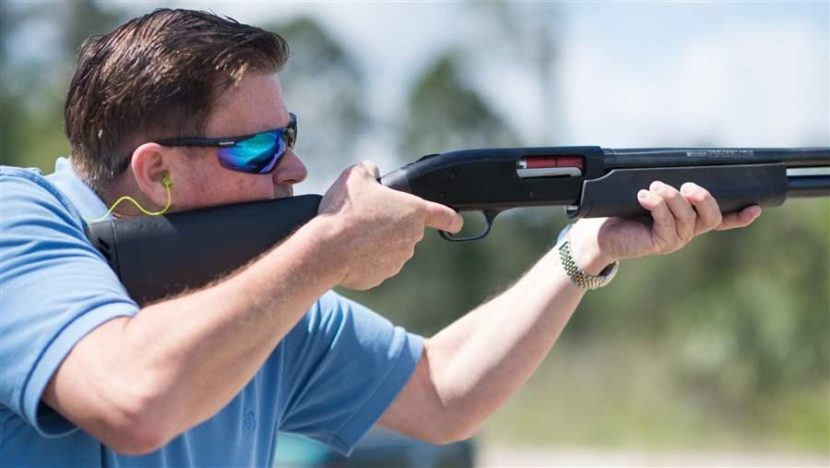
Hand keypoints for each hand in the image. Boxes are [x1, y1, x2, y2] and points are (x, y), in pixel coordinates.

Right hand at [318, 161, 462, 289]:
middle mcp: (411, 238)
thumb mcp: (356, 175)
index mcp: (413, 212)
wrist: (326, 249)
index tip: (457, 222)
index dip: (452, 218)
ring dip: (376, 242)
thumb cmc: (345, 211)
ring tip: (352, 234)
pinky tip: (347, 250)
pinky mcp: (380, 277)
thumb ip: (370, 169)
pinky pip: (374, 264)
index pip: (443, 215)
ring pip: (389, 248)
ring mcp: (397, 261)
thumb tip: (372, 172)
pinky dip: (363, 258)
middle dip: (390, 224)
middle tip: (365, 217)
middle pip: (406, 229)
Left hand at [568, 181, 761, 273]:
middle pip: (711, 216)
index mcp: (689, 218)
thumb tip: (673, 166)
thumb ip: (665, 184)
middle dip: (703, 198)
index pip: (722, 219)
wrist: (599, 232)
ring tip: (653, 187)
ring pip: (687, 217)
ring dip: (671, 197)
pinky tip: (644, 196)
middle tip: (686, 186)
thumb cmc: (624, 210)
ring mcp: (675, 239)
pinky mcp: (659, 243)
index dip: (740, 216)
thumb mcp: (649, 194)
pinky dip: (656, 205)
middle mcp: (687, 231)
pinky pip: (666, 222)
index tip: (755, 207)